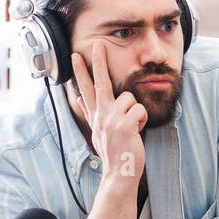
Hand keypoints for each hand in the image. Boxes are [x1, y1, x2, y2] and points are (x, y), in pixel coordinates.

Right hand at [71, 43, 145, 184]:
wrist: (119, 173)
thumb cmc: (114, 154)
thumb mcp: (98, 133)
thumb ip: (91, 115)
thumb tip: (80, 100)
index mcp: (96, 117)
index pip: (86, 90)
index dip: (81, 72)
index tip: (75, 56)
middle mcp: (101, 116)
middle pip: (100, 83)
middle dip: (98, 62)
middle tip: (98, 45)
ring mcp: (111, 120)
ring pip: (129, 98)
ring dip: (135, 112)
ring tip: (132, 127)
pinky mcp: (123, 125)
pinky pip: (139, 110)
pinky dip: (142, 120)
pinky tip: (137, 132)